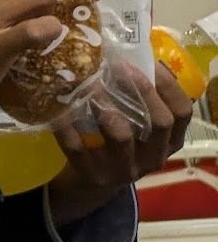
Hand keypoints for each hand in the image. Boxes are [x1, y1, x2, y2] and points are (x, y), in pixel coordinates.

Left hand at [46, 64, 194, 224]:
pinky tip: (58, 108)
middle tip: (120, 68)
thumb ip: (139, 101)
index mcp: (169, 142)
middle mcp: (152, 157)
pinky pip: (78, 147)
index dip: (169, 86)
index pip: (182, 113)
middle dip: (141, 91)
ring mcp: (123, 169)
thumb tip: (133, 53)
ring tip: (90, 85)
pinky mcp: (92, 175)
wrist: (90, 187)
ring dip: (105, 106)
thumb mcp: (137, 127)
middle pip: (160, 122)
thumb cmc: (117, 146)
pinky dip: (67, 126)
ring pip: (121, 134)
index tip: (151, 62)